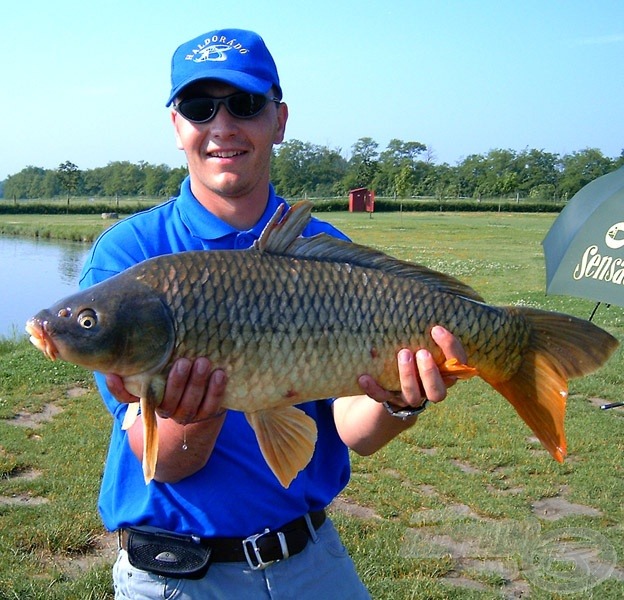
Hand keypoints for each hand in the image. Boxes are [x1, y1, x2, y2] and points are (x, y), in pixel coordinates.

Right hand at [105, 357, 226, 423]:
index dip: (118, 389)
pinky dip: (215, 391)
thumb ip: (153, 345)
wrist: (206, 389)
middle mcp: (166, 408)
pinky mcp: (207, 413)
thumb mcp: (165, 355)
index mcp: (150, 395)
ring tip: (203, 362)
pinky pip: (211, 406)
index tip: (113, 374)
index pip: (127, 396)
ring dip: (197, 384)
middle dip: (176, 382)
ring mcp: (187, 412)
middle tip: (183, 361)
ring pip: (190, 404)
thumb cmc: (179, 362)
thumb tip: (138, 316)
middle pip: (167, 402)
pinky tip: (219, 374)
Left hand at [357, 326, 465, 409]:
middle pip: (437, 391)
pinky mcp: (390, 399)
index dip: (450, 348)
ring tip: (402, 354)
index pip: (458, 364)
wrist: (393, 380)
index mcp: (445, 373)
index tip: (436, 329)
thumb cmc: (414, 350)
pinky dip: (373, 389)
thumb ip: (424, 329)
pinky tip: (364, 377)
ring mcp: (410, 396)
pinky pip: (382, 398)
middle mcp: (430, 388)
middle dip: (430, 372)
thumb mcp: (423, 341)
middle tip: (421, 351)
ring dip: (408, 376)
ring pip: (413, 396)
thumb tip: (415, 295)